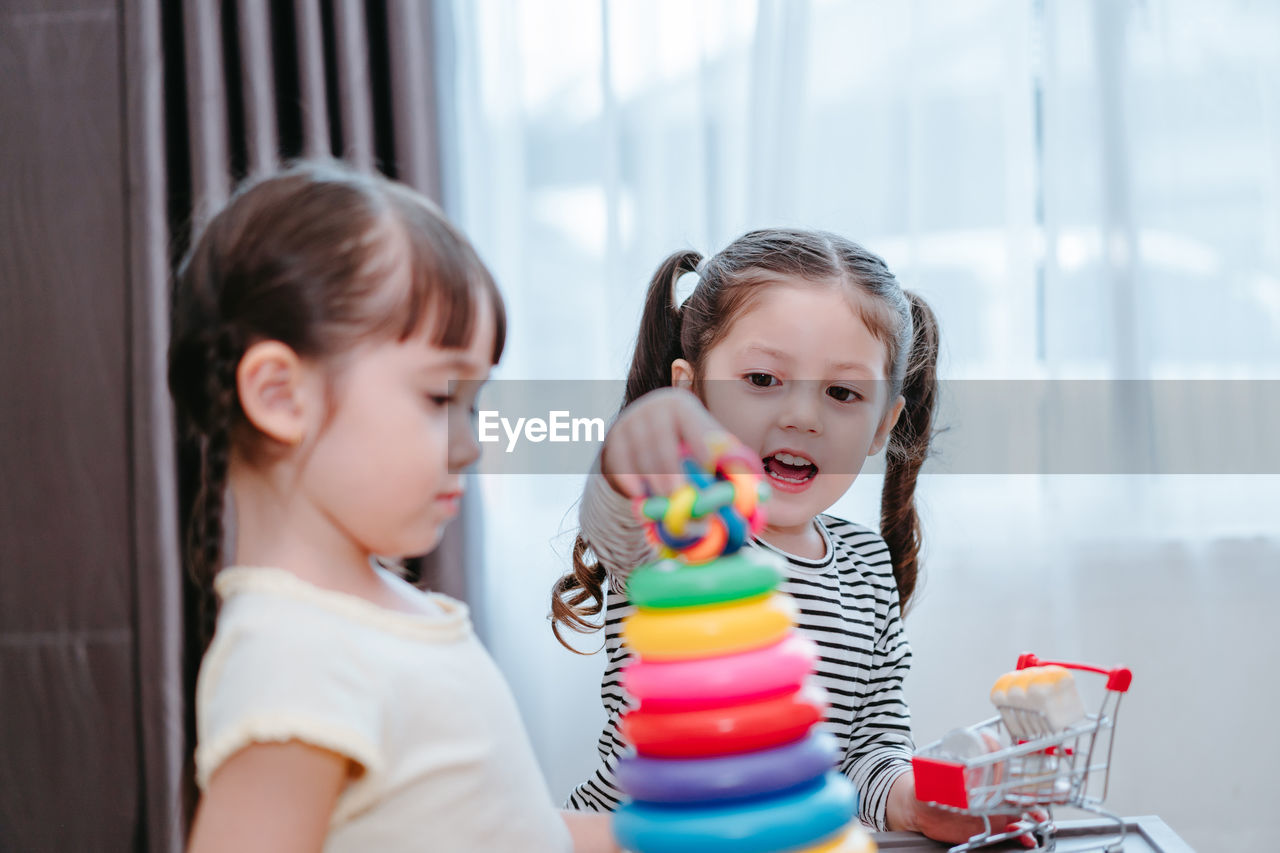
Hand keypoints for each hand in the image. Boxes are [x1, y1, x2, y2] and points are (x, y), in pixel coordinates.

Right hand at [600, 387, 747, 497]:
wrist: (642, 440)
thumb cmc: (685, 448)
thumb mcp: (706, 447)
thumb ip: (728, 463)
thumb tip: (759, 490)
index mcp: (682, 405)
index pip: (693, 424)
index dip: (701, 444)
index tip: (709, 467)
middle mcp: (654, 408)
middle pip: (661, 439)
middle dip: (670, 468)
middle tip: (678, 494)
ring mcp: (630, 421)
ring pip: (639, 452)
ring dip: (651, 478)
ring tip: (663, 501)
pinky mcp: (613, 440)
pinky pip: (619, 460)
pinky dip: (629, 478)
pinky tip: (639, 495)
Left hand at [887, 772, 1046, 846]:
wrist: (919, 809)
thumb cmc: (925, 787)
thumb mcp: (929, 775)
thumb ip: (931, 770)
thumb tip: (928, 764)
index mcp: (978, 774)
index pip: (999, 766)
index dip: (1008, 768)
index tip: (1017, 772)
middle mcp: (989, 790)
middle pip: (1017, 788)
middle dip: (1032, 792)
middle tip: (1039, 799)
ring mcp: (993, 808)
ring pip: (1020, 809)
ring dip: (1034, 814)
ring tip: (1041, 820)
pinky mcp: (991, 825)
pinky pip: (1011, 831)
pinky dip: (1022, 835)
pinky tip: (1028, 838)